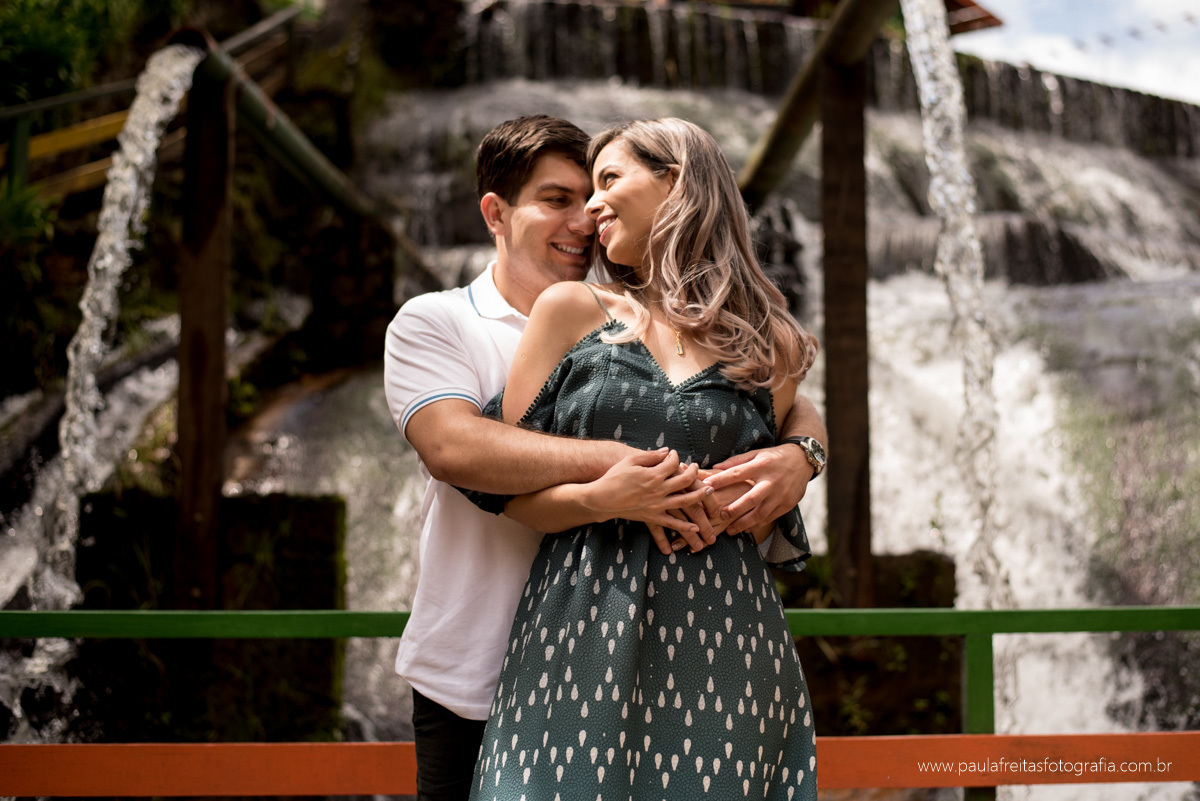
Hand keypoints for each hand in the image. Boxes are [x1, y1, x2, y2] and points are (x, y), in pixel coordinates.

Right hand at [583, 449, 713, 554]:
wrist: (602, 498)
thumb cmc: (614, 477)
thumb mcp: (631, 461)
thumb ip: (651, 456)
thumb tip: (667, 451)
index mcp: (653, 474)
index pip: (673, 463)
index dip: (676, 457)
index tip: (675, 455)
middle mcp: (659, 490)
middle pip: (685, 481)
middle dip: (694, 473)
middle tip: (697, 468)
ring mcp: (657, 505)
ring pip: (685, 502)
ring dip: (700, 496)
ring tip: (710, 490)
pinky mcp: (652, 517)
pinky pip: (672, 523)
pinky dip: (685, 526)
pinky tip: (695, 526)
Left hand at [702, 445, 813, 534]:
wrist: (804, 461)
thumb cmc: (775, 456)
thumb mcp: (757, 453)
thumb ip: (736, 461)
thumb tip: (715, 467)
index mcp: (761, 465)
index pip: (737, 473)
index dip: (720, 480)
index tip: (705, 486)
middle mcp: (772, 481)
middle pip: (751, 499)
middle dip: (734, 509)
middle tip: (720, 515)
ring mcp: (781, 495)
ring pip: (761, 514)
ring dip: (744, 523)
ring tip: (731, 530)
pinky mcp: (787, 504)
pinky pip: (770, 518)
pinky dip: (757, 525)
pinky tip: (746, 528)